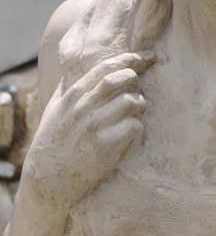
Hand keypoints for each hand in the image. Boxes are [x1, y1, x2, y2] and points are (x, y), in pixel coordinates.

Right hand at [23, 52, 152, 208]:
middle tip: (138, 89)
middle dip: (136, 79)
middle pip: (121, 79)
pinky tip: (131, 133)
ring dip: (140, 105)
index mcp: (73, 95)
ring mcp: (94, 127)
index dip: (131, 59)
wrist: (48, 179)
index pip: (106, 67)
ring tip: (134, 113)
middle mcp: (83, 107)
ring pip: (131, 102)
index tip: (148, 57)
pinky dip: (138, 127)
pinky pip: (134, 127)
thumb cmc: (52, 142)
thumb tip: (74, 68)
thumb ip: (66, 88)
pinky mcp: (105, 147)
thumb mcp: (54, 110)